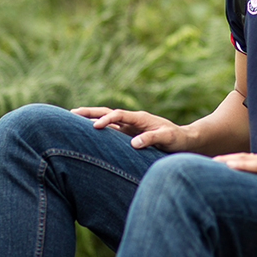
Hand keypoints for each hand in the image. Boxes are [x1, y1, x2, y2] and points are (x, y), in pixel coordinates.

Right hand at [70, 106, 191, 151]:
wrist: (185, 141)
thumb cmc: (178, 139)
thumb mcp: (168, 138)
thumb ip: (152, 138)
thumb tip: (134, 144)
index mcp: (140, 118)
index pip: (119, 115)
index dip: (107, 119)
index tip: (95, 127)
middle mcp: (133, 120)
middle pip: (108, 112)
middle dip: (90, 112)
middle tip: (71, 113)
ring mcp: (130, 128)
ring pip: (107, 121)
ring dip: (91, 119)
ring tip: (73, 120)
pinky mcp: (130, 136)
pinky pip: (111, 132)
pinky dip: (99, 131)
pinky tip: (88, 135)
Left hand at [214, 148, 256, 195]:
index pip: (248, 160)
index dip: (232, 162)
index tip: (217, 166)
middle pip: (242, 158)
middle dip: (224, 160)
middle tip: (206, 163)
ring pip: (244, 160)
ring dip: (226, 161)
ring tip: (211, 163)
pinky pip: (254, 166)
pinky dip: (240, 165)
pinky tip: (227, 166)